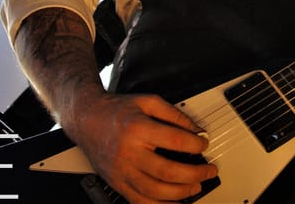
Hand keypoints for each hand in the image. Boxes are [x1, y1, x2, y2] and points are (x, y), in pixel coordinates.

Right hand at [65, 90, 217, 203]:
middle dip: (195, 174)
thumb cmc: (116, 110)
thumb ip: (173, 114)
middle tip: (208, 171)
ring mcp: (121, 171)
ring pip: (154, 191)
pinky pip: (139, 201)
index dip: (196, 144)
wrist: (86, 119)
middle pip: (167, 171)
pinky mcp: (116, 182)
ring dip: (181, 193)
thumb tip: (195, 129)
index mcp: (138, 129)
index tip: (204, 144)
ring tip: (196, 187)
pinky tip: (173, 203)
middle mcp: (129, 153)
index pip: (175, 140)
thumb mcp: (148, 101)